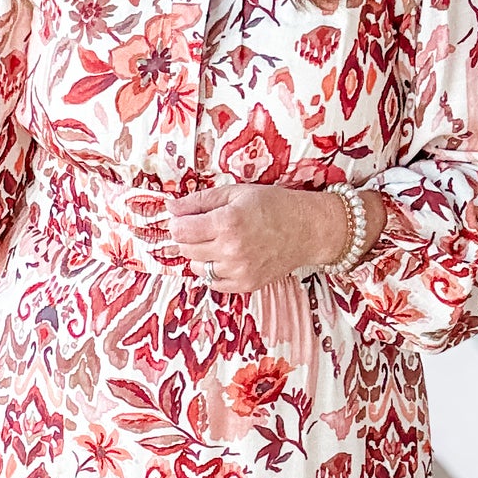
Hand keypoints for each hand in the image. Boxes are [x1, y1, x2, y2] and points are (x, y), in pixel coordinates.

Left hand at [167, 183, 382, 291]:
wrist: (307, 229)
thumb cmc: (274, 205)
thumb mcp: (236, 193)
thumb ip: (200, 201)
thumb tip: (170, 207)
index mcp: (227, 222)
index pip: (179, 230)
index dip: (179, 222)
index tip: (186, 218)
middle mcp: (231, 250)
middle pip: (185, 249)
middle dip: (189, 237)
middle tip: (206, 227)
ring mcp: (238, 271)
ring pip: (197, 267)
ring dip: (202, 254)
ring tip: (221, 241)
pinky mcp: (246, 285)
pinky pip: (213, 282)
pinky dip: (214, 270)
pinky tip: (229, 256)